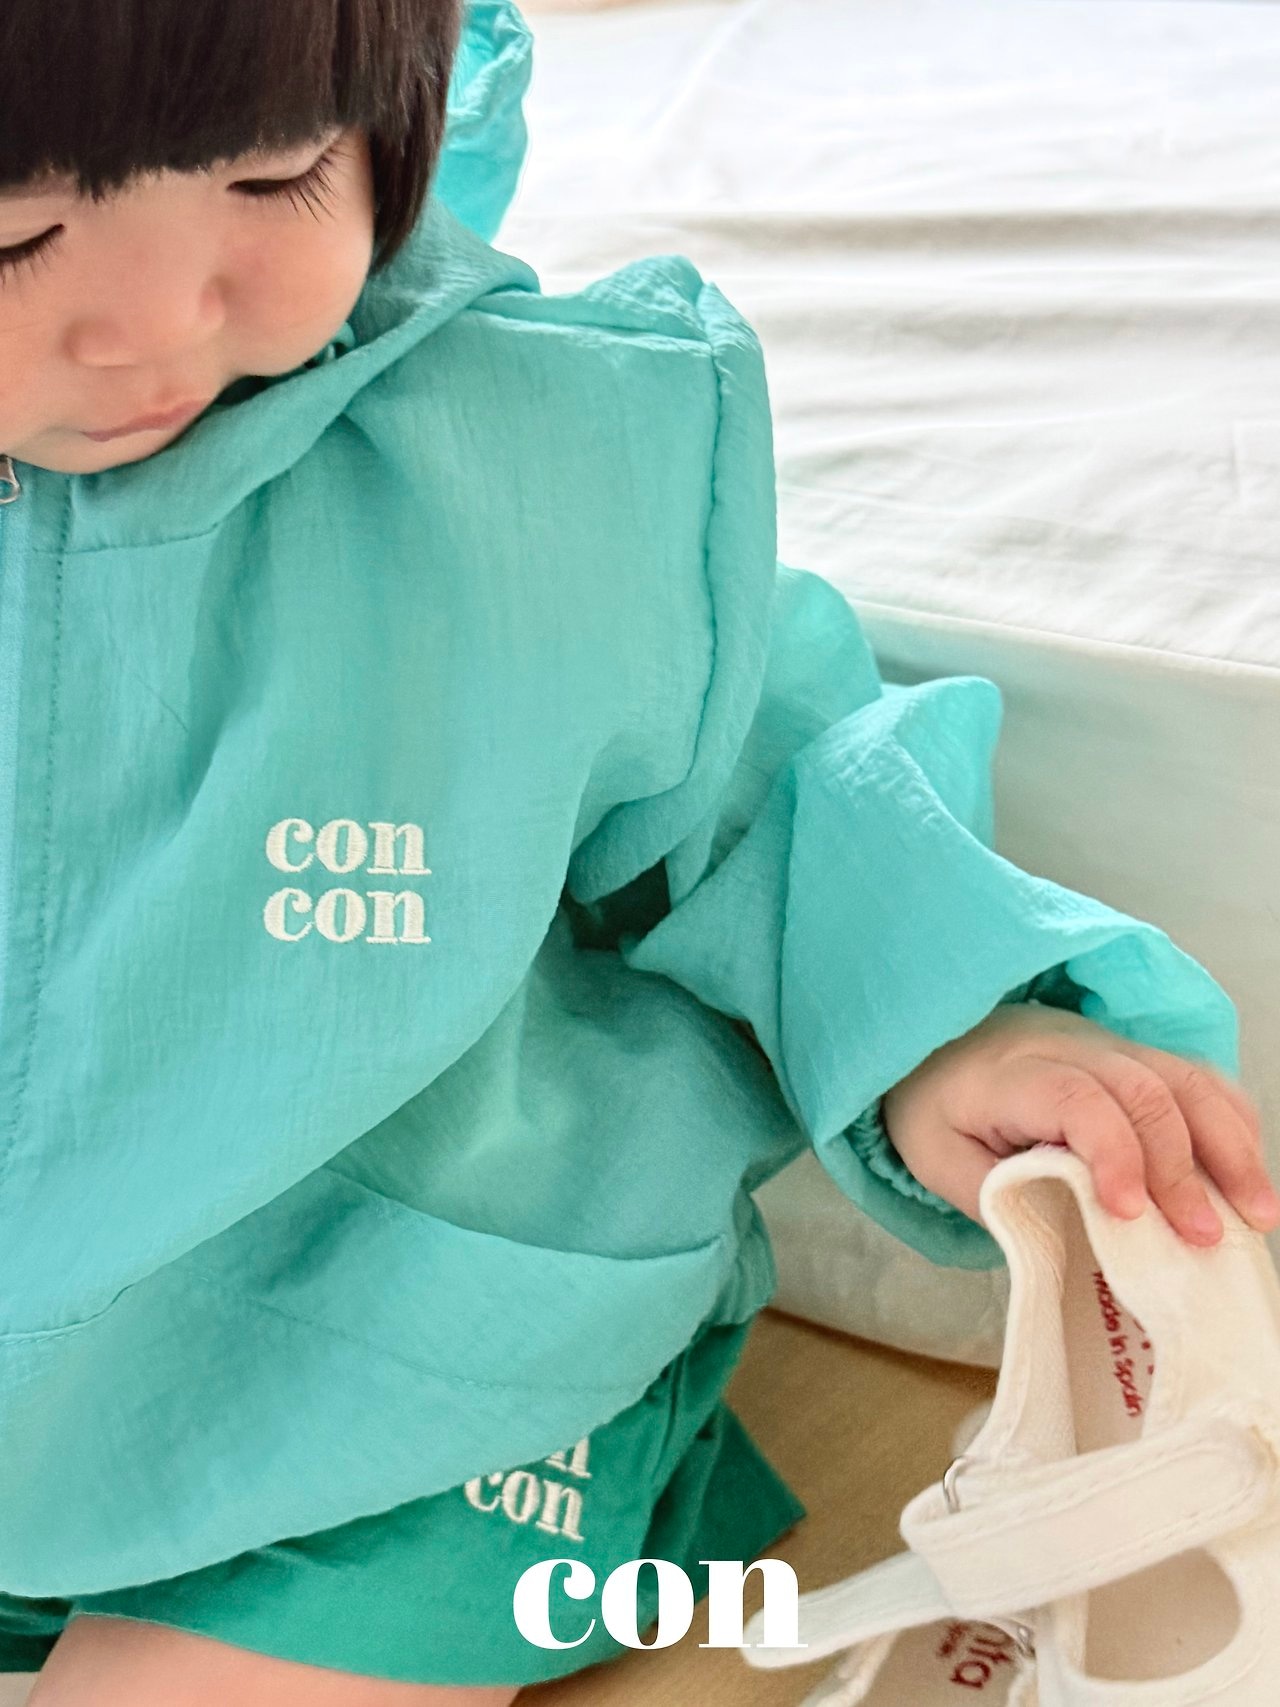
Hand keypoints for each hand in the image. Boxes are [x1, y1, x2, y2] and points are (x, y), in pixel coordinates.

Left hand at [882, 1003, 1279, 1246]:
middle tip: (1204, 1238)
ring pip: (1185, 1079)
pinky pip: (1198, 1078)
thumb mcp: (938, 1159)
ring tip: (1257, 1216)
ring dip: (1229, 1147)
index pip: (1076, 1099)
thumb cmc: (938, 1109)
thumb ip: (994, 1194)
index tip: (1129, 1212)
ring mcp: (1111, 1046)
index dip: (1113, 1152)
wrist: (937, 1044)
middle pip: (1144, 1090)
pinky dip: (1232, 1124)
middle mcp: (1070, 1048)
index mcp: (1011, 1075)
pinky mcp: (1136, 1057)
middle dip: (1182, 1168)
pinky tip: (1247, 1175)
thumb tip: (1065, 1236)